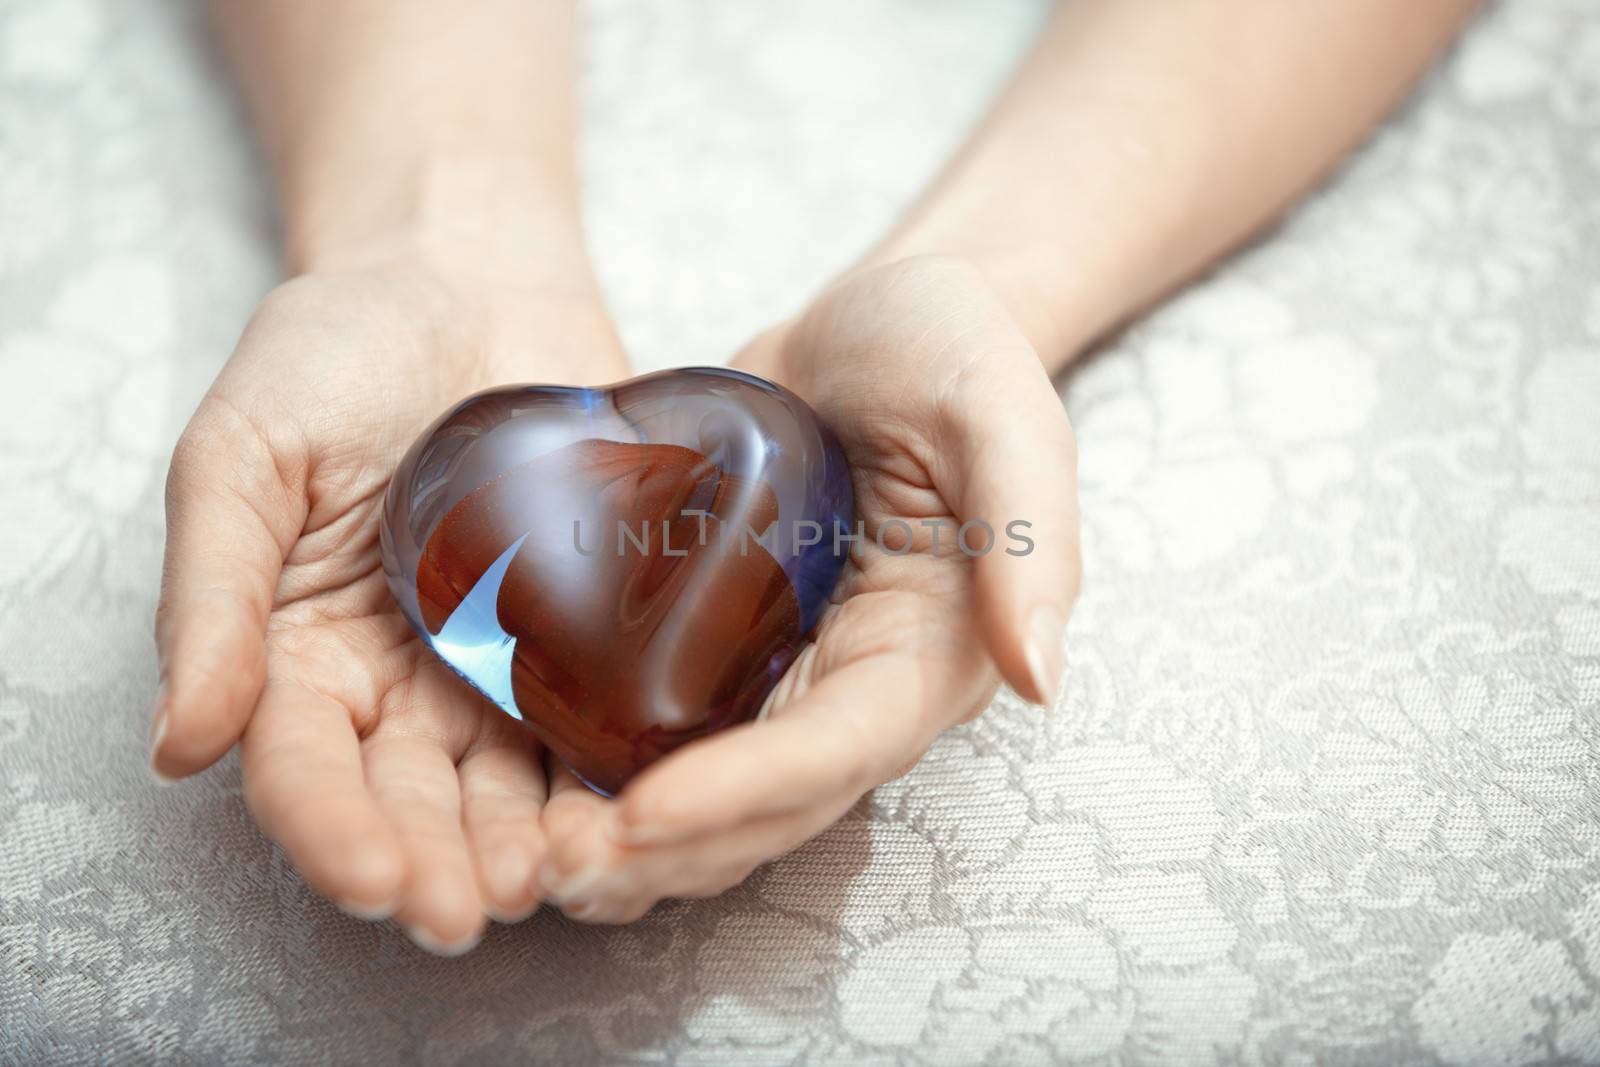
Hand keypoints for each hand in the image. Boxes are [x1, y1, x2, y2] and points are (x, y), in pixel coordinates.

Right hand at [151, 254, 628, 951]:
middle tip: (472, 911)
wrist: (465, 273)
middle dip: (442, 860)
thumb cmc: (335, 351)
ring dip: (533, 839)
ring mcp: (503, 659)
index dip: (332, 831)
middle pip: (416, 796)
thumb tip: (181, 745)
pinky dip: (617, 763)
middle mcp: (404, 678)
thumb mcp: (242, 457)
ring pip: (514, 777)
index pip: (305, 768)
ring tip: (561, 880)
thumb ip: (212, 598)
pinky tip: (643, 803)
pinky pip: (602, 710)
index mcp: (303, 654)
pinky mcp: (589, 627)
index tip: (374, 879)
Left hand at [535, 255, 1080, 921]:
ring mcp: (792, 674)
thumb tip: (1041, 676)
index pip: (837, 752)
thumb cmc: (951, 349)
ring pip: (718, 794)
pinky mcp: (732, 647)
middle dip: (670, 849)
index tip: (643, 814)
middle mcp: (861, 685)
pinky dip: (615, 779)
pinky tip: (541, 801)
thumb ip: (1031, 534)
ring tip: (536, 864)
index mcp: (932, 651)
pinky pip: (677, 736)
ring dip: (635, 844)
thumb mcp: (1002, 411)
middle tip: (555, 870)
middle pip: (769, 806)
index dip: (745, 793)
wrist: (879, 320)